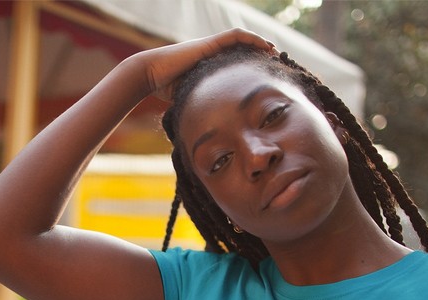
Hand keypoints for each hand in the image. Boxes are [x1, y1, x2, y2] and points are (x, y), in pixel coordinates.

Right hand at [137, 29, 275, 101]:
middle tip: (277, 64)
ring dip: (260, 44)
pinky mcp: (210, 44)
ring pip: (242, 40)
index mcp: (209, 67)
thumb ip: (201, 109)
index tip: (265, 76)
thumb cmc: (165, 90)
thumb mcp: (189, 100)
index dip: (251, 66)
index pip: (235, 62)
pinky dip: (253, 39)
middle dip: (260, 54)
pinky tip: (266, 46)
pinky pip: (236, 36)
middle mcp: (212, 54)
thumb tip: (206, 134)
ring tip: (275, 53)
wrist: (151, 75)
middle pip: (242, 49)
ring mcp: (211, 47)